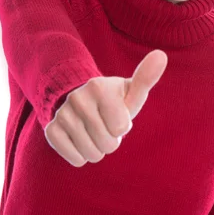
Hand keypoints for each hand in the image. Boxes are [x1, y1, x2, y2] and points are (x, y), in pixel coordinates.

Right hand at [44, 49, 167, 166]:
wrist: (81, 103)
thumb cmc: (115, 101)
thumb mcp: (130, 92)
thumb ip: (146, 78)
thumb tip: (161, 55)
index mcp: (99, 87)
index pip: (121, 128)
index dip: (123, 127)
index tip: (117, 115)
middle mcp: (77, 99)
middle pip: (108, 144)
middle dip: (111, 141)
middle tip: (105, 126)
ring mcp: (62, 115)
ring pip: (92, 154)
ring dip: (98, 149)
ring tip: (94, 133)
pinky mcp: (51, 131)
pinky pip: (76, 159)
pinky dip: (82, 156)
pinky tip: (81, 140)